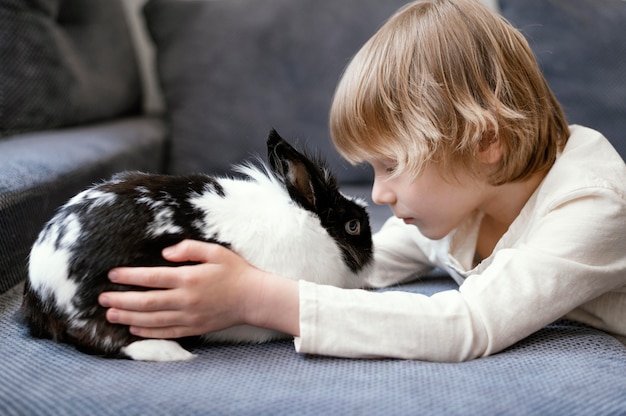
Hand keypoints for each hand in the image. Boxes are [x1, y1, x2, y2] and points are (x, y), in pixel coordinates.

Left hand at [99, 240, 261, 338]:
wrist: (254, 298)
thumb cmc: (235, 271)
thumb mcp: (215, 251)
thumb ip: (189, 248)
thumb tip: (165, 253)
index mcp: (189, 277)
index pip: (151, 277)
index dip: (129, 276)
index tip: (112, 274)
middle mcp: (186, 299)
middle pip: (146, 301)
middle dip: (121, 299)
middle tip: (102, 298)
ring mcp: (189, 316)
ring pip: (152, 319)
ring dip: (128, 316)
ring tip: (110, 313)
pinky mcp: (194, 328)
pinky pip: (166, 332)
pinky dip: (147, 331)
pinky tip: (133, 328)